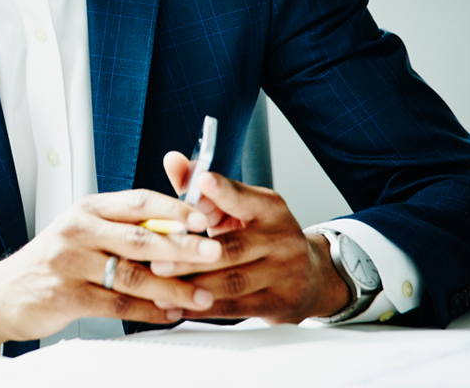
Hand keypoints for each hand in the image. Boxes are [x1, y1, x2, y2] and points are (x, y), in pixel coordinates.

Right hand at [0, 187, 223, 372]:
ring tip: (200, 296)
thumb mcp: (83, 232)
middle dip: (182, 245)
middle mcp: (79, 229)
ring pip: (133, 275)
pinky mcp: (67, 296)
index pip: (138, 200)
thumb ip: (122, 229)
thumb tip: (176, 231)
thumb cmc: (52, 261)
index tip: (204, 218)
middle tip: (214, 252)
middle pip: (141, 236)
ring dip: (172, 287)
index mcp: (88, 208)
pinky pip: (118, 305)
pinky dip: (149, 312)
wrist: (4, 293)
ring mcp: (71, 262)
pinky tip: (170, 315)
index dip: (174, 208)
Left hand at [149, 159, 351, 324]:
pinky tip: (180, 305)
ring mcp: (284, 273)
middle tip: (158, 261)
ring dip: (193, 285)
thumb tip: (172, 160)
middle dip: (191, 256)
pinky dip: (204, 308)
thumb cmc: (260, 234)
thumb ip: (203, 188)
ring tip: (162, 285)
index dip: (222, 190)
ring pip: (232, 282)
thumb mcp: (238, 207)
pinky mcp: (279, 304)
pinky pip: (236, 308)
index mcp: (269, 207)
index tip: (202, 182)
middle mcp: (281, 238)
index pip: (243, 197)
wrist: (311, 276)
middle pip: (232, 247)